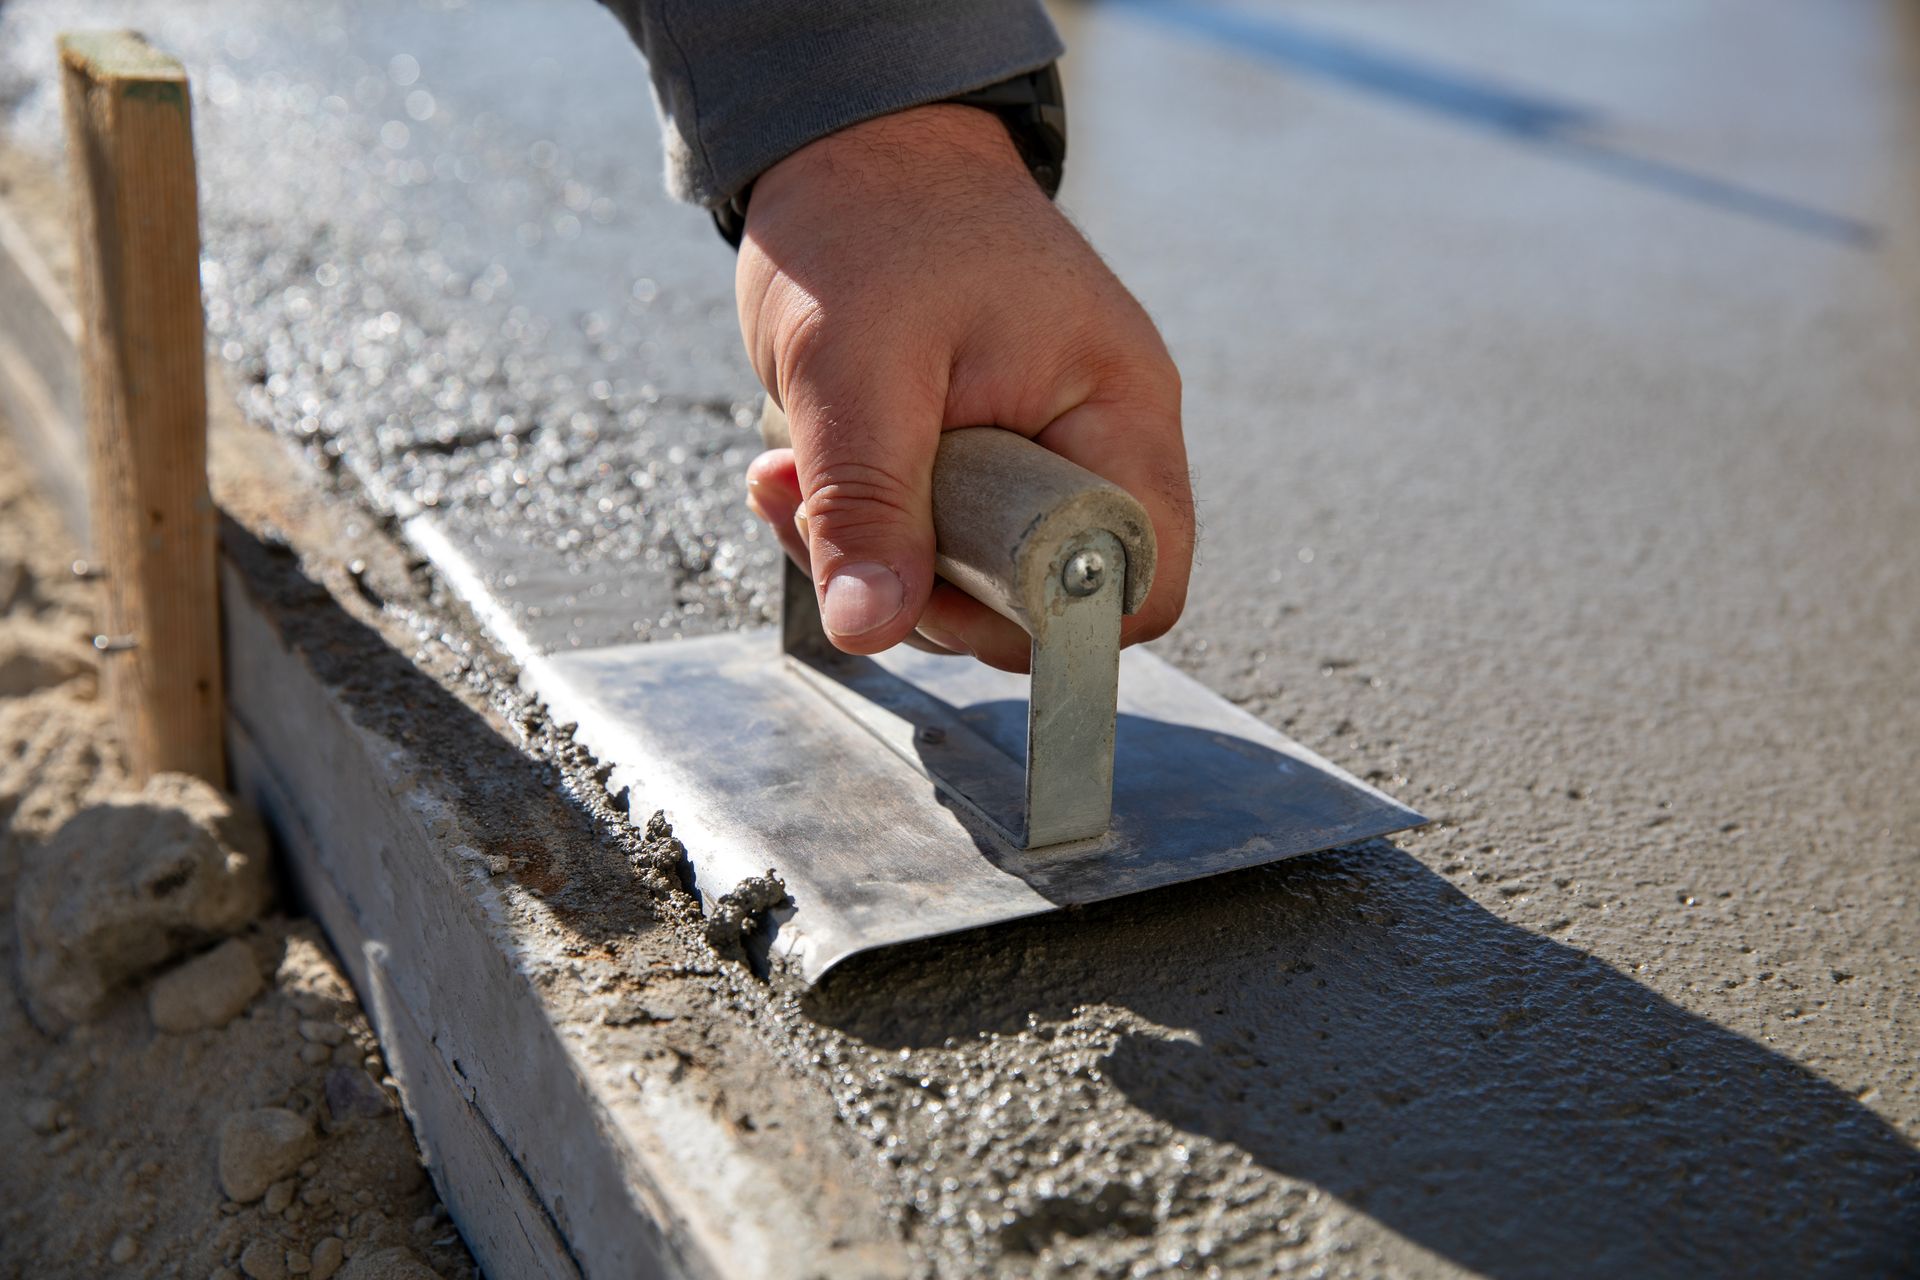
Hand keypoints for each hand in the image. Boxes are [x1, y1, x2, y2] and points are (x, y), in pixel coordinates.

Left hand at [736, 103, 1192, 672]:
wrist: (852, 147)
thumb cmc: (873, 221)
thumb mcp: (853, 367)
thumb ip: (866, 503)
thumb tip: (869, 627)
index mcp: (1116, 411)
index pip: (1142, 578)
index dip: (1052, 622)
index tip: (937, 592)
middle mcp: (1095, 443)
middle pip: (1045, 600)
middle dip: (921, 588)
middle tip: (823, 521)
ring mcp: (1038, 454)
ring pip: (973, 581)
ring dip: (869, 556)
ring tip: (789, 481)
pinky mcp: (981, 461)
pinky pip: (932, 541)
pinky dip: (859, 527)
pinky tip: (799, 472)